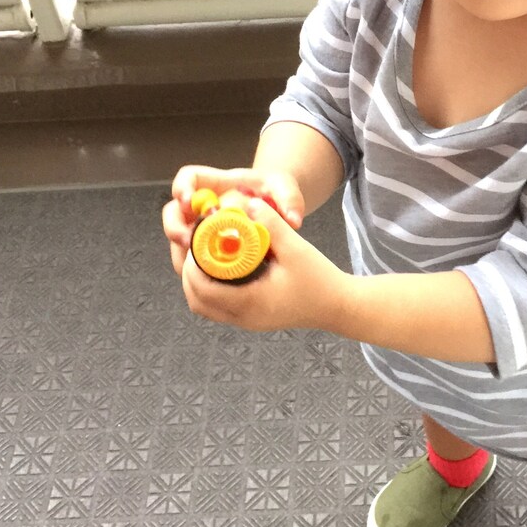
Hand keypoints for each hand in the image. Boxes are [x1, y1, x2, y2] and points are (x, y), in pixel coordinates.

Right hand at [162, 163, 304, 276]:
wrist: (277, 207)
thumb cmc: (276, 192)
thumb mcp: (286, 189)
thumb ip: (290, 200)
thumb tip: (293, 220)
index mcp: (215, 184)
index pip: (188, 178)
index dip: (182, 188)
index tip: (188, 200)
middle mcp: (201, 206)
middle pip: (173, 212)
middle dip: (174, 227)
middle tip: (186, 241)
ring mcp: (200, 228)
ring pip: (177, 240)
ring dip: (181, 253)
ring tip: (194, 266)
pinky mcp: (206, 249)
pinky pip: (190, 260)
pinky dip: (194, 270)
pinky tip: (207, 280)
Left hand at [179, 197, 348, 333]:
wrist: (337, 306)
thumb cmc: (320, 281)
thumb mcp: (296, 249)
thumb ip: (271, 225)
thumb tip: (248, 204)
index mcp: (249, 302)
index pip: (202, 288)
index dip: (191, 265)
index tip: (195, 241)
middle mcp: (243, 317)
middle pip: (196, 301)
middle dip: (189, 274)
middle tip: (195, 248)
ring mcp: (246, 321)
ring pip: (205, 307)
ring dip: (198, 284)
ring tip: (206, 257)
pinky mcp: (252, 319)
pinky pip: (218, 308)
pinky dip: (211, 290)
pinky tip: (222, 269)